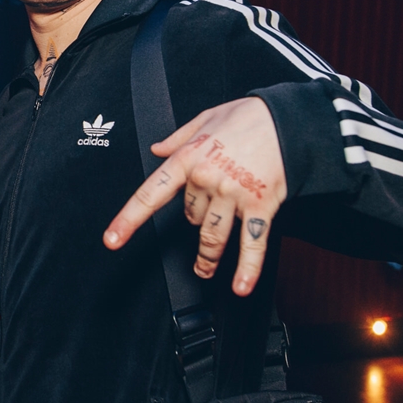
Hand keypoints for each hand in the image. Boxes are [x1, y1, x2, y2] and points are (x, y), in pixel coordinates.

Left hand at [103, 97, 287, 295]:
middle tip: (207, 212)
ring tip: (203, 270)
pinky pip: (252, 243)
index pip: (151, 194)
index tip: (112, 239)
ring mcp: (234, 194)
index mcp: (188, 158)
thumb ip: (178, 137)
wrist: (290, 119)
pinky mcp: (261, 205)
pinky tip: (241, 286)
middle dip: (196, 217)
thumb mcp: (206, 118)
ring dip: (206, 257)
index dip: (129, 219)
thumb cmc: (249, 116)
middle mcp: (207, 179)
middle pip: (190, 215)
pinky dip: (248, 268)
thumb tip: (156, 149)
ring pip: (212, 236)